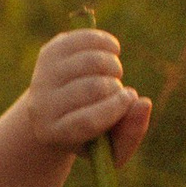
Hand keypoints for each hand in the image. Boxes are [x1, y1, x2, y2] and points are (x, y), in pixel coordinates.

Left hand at [24, 28, 151, 162]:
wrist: (53, 112)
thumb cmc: (89, 135)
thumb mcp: (110, 147)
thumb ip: (131, 133)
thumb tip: (144, 103)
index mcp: (54, 134)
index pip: (86, 121)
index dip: (115, 108)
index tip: (130, 99)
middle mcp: (41, 105)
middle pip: (90, 88)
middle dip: (115, 86)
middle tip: (118, 89)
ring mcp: (43, 76)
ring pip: (89, 61)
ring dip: (112, 65)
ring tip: (113, 73)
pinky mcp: (49, 52)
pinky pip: (83, 38)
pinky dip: (106, 43)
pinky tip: (113, 50)